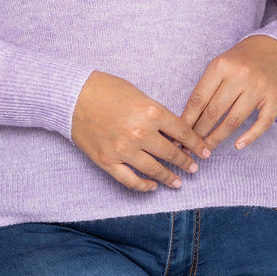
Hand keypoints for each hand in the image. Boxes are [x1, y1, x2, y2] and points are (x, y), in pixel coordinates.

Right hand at [72, 70, 209, 191]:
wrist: (72, 95)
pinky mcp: (108, 161)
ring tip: (178, 182)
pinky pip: (130, 180)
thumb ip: (156, 113)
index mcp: (152, 112)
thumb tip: (172, 131)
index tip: (204, 152)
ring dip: (170, 177)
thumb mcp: (138, 94)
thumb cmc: (105, 89)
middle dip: (186, 162)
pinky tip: (152, 186)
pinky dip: (144, 186)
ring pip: (155, 170)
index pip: (182, 133)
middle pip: (172, 153)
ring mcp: (124, 150)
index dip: (196, 144)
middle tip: (194, 168)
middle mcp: (141, 133)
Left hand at [181, 35, 276, 153]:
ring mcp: (258, 87)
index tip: (178, 134)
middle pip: (214, 112)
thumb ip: (206, 87)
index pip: (199, 99)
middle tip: (190, 147)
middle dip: (199, 133)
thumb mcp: (220, 64)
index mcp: (221, 66)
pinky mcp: (275, 97)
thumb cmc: (240, 60)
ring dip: (217, 138)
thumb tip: (187, 118)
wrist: (274, 48)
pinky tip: (238, 145)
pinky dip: (249, 137)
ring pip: (234, 121)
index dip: (187, 120)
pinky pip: (262, 123)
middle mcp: (240, 75)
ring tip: (206, 149)